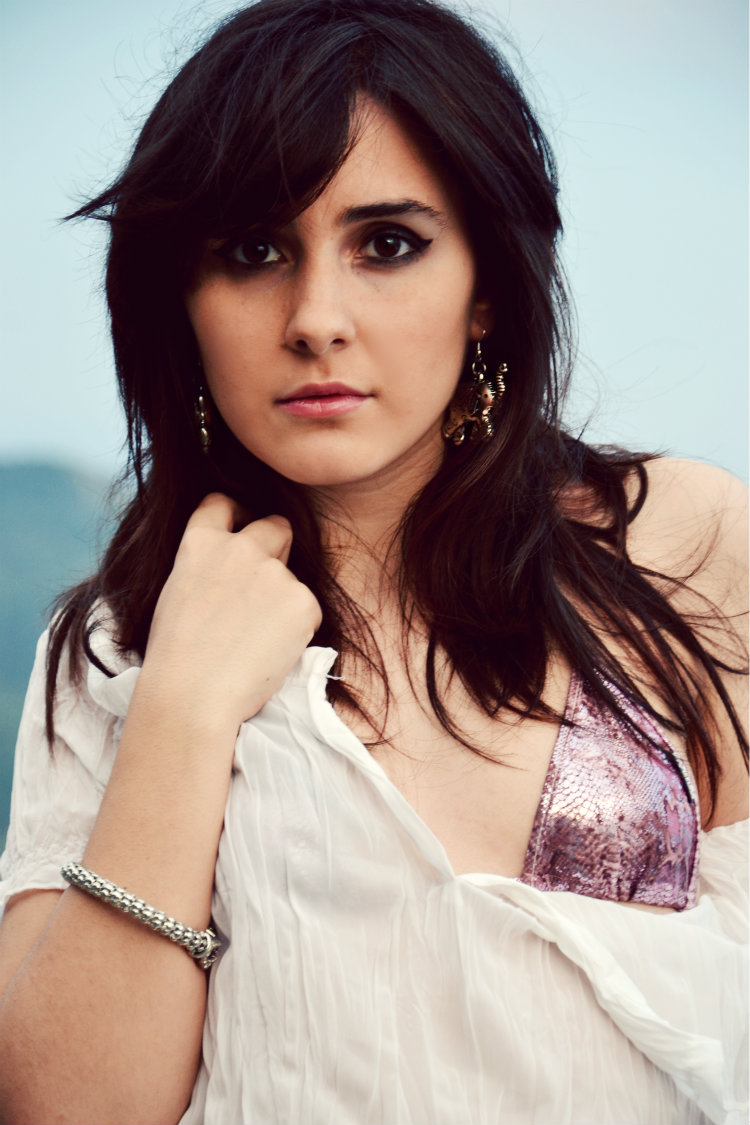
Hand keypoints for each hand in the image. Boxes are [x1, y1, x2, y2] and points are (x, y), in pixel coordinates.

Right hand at [137, 493, 321, 732]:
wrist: (193, 695)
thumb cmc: (176, 657)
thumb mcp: (178, 592)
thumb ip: (208, 568)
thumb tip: (233, 569)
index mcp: (200, 543)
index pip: (222, 503)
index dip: (236, 513)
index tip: (242, 524)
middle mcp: (241, 547)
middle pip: (276, 526)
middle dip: (276, 545)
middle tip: (263, 589)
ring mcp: (275, 572)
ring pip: (292, 577)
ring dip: (283, 599)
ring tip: (254, 639)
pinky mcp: (304, 600)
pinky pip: (307, 609)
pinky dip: (297, 628)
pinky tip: (270, 651)